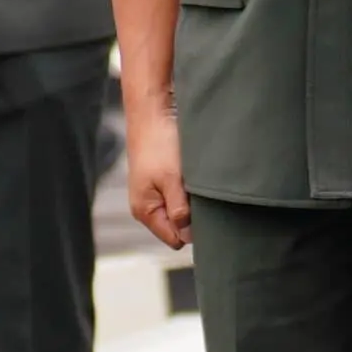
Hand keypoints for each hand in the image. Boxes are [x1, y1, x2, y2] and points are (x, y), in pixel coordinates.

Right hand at [124, 96, 190, 249]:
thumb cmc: (159, 144)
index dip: (192, 231)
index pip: (175, 239)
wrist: (152, 112)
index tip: (206, 215)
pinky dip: (191, 188)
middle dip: (194, 217)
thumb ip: (179, 209)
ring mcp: (155, 193)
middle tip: (205, 197)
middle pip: (179, 227)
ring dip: (193, 201)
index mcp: (145, 211)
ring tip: (198, 182)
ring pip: (182, 210)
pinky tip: (195, 175)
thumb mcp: (172, 179)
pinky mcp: (163, 180)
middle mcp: (148, 206)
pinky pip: (182, 195)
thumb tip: (188, 237)